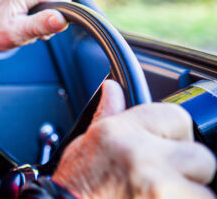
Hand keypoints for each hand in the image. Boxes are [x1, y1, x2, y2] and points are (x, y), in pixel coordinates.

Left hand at [0, 0, 70, 54]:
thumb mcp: (18, 32)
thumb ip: (41, 24)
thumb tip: (63, 19)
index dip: (59, 14)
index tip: (44, 27)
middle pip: (55, 0)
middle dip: (48, 19)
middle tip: (30, 31)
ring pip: (47, 5)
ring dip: (40, 21)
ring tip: (23, 29)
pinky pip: (37, 7)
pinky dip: (33, 19)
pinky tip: (21, 25)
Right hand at [53, 80, 216, 197]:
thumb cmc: (76, 186)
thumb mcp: (86, 144)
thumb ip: (108, 115)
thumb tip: (112, 89)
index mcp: (120, 131)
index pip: (178, 117)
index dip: (175, 136)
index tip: (164, 150)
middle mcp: (142, 155)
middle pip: (200, 156)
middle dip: (187, 171)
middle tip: (160, 180)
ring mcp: (158, 185)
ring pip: (202, 190)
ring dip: (185, 194)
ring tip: (153, 195)